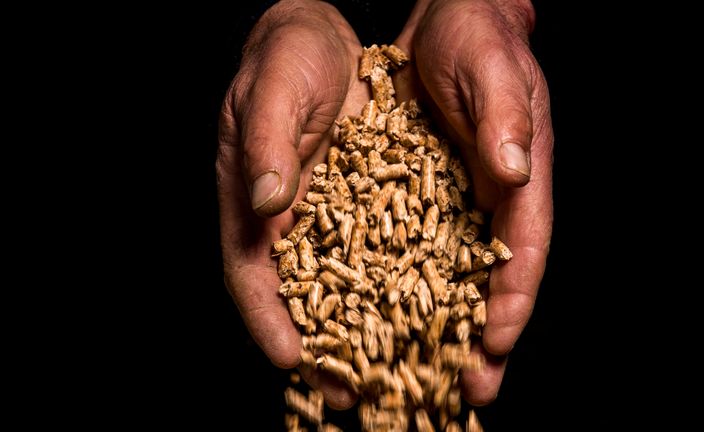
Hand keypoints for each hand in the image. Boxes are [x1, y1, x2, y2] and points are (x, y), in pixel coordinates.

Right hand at [216, 0, 368, 408]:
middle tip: (348, 395)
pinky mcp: (372, 205)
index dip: (267, 320)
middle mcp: (292, 221)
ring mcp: (333, 217)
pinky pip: (389, 252)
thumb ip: (267, 144)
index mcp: (252, 202)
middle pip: (303, 296)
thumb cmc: (285, 59)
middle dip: (324, 349)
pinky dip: (402, 287)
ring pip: (349, 286)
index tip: (289, 360)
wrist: (325, 39)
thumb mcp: (273, 92)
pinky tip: (428, 315)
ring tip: (395, 375)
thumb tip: (268, 200)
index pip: (251, 272)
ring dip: (369, 333)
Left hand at [393, 0, 553, 404]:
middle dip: (485, 336)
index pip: (525, 248)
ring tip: (429, 377)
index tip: (496, 344)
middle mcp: (496, 198)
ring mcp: (460, 200)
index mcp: (522, 175)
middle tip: (472, 390)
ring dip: (446, 327)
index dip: (514, 300)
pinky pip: (417, 249)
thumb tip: (512, 172)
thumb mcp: (492, 68)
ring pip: (456, 275)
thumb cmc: (478, 38)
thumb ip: (507, 116)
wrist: (448, 19)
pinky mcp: (426, 194)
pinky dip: (408, 288)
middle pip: (495, 279)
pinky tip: (388, 321)